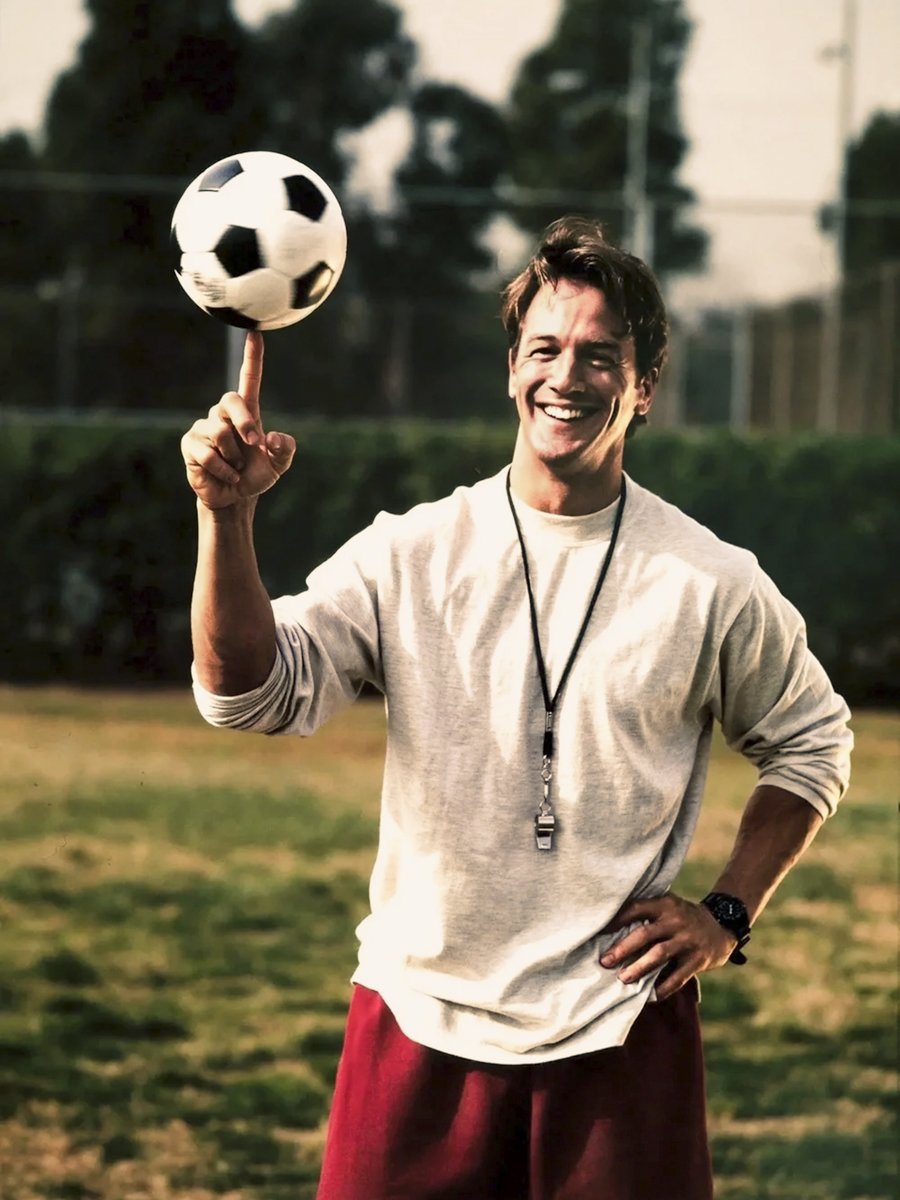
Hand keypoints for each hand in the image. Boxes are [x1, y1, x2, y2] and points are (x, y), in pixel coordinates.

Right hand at [181, 331, 295, 508]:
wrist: (234, 498)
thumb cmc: (256, 476)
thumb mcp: (279, 464)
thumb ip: (284, 449)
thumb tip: (270, 436)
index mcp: (247, 412)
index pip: (249, 379)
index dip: (252, 357)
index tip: (255, 333)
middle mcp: (222, 414)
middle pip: (231, 400)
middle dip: (245, 423)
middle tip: (255, 445)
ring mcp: (204, 427)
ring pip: (220, 432)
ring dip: (234, 457)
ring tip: (236, 468)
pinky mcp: (190, 444)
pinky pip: (208, 453)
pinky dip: (224, 470)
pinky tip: (226, 475)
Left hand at [599, 893, 738, 1000]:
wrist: (722, 924)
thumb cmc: (683, 917)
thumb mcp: (669, 906)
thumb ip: (648, 914)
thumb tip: (612, 928)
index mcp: (665, 904)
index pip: (636, 908)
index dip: (617, 920)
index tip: (599, 932)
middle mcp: (676, 921)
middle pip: (644, 934)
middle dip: (622, 949)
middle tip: (605, 961)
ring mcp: (688, 941)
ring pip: (659, 955)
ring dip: (638, 968)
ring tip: (623, 978)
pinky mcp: (697, 960)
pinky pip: (677, 977)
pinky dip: (662, 988)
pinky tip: (650, 995)